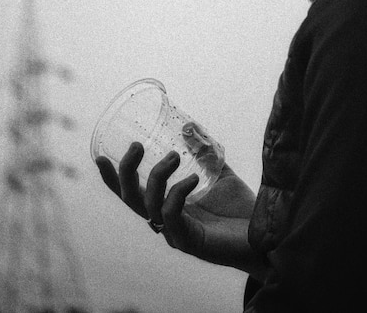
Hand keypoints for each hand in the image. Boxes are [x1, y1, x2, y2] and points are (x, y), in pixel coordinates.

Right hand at [96, 142, 264, 277]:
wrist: (267, 234)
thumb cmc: (239, 209)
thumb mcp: (218, 173)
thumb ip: (203, 153)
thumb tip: (188, 125)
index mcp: (167, 206)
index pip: (133, 193)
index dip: (114, 178)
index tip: (100, 156)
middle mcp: (166, 221)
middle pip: (131, 200)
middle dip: (127, 171)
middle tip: (137, 146)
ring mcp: (176, 233)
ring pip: (149, 205)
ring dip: (157, 175)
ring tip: (173, 155)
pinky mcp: (189, 242)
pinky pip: (171, 215)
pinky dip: (177, 192)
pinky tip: (194, 177)